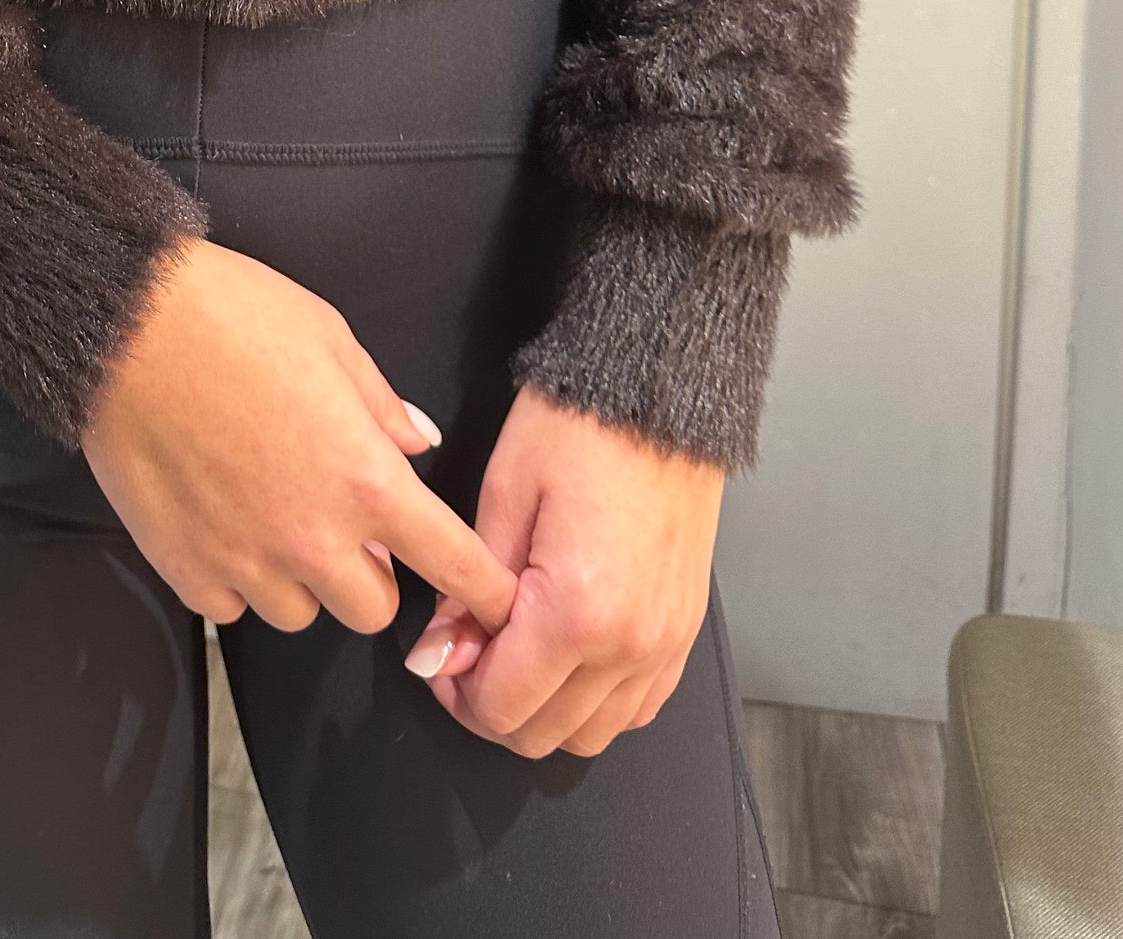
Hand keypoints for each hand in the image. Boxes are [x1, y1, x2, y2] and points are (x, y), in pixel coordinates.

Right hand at [81, 237, 518, 639]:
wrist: (127, 327)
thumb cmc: (234, 316)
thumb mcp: (332, 338)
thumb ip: (382, 404)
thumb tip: (413, 444)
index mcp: (365, 480)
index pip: (452, 564)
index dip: (484, 593)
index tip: (498, 608)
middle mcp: (313, 539)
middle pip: (373, 609)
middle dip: (370, 574)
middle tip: (344, 524)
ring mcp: (247, 562)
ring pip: (301, 613)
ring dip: (300, 579)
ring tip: (272, 517)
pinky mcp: (188, 571)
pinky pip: (232, 606)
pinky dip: (235, 579)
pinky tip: (221, 524)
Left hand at [403, 385, 723, 757]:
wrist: (660, 388)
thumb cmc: (580, 425)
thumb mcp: (504, 494)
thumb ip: (469, 587)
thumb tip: (441, 652)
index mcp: (577, 612)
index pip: (501, 706)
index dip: (454, 689)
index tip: (437, 654)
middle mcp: (630, 644)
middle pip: (544, 735)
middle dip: (492, 706)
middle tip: (465, 653)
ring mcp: (666, 643)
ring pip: (591, 734)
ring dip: (543, 711)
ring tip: (513, 653)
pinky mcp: (685, 630)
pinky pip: (636, 707)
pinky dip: (595, 701)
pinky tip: (565, 656)